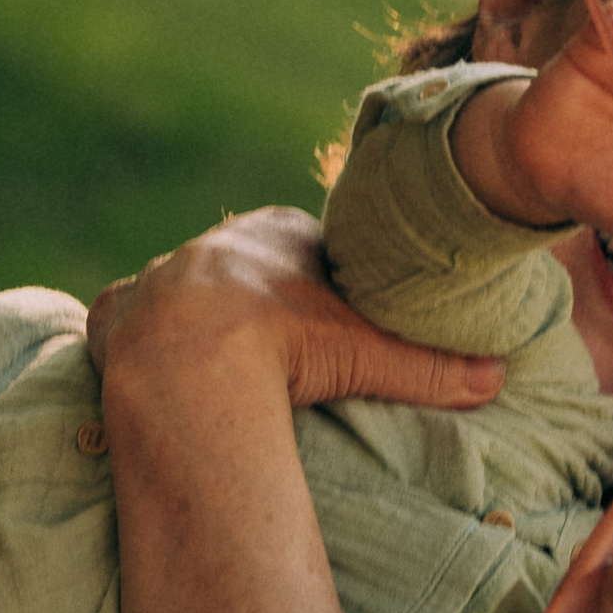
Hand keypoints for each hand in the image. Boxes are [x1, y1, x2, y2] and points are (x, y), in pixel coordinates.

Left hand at [89, 208, 504, 418]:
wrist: (190, 360)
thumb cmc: (288, 346)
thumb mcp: (369, 354)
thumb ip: (431, 366)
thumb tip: (498, 378)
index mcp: (276, 234)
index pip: (304, 247)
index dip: (318, 282)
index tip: (327, 318)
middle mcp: (213, 244)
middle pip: (241, 265)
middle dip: (256, 296)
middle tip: (276, 345)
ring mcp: (158, 276)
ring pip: (182, 291)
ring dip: (196, 320)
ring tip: (215, 364)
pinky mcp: (114, 314)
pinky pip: (127, 322)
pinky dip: (138, 342)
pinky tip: (153, 368)